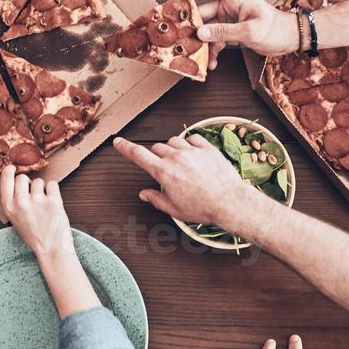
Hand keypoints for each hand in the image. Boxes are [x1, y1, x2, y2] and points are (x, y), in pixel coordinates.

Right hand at [1, 168, 73, 261]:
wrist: (52, 249)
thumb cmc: (34, 236)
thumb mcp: (15, 220)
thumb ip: (14, 201)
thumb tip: (18, 181)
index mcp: (9, 207)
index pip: (5, 178)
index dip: (10, 171)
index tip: (13, 168)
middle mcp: (21, 202)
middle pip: (22, 178)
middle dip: (28, 183)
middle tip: (33, 195)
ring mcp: (37, 201)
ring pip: (39, 181)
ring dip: (42, 189)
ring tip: (44, 205)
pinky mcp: (53, 201)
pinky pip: (52, 184)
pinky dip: (54, 191)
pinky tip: (52, 202)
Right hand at [113, 134, 258, 229]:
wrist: (230, 202)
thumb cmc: (203, 208)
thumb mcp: (174, 209)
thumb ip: (156, 199)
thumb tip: (144, 194)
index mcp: (163, 172)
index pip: (138, 155)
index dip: (125, 147)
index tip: (118, 142)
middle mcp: (176, 157)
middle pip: (157, 148)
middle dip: (156, 156)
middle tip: (165, 169)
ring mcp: (192, 151)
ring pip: (173, 141)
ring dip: (172, 149)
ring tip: (181, 163)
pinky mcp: (207, 148)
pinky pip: (192, 138)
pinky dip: (189, 144)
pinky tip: (193, 155)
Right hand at [177, 0, 296, 67]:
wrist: (290, 40)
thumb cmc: (276, 28)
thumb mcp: (250, 30)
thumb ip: (224, 32)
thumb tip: (201, 33)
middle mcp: (229, 7)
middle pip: (203, 11)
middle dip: (192, 23)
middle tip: (179, 34)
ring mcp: (229, 21)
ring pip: (208, 29)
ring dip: (202, 43)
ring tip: (195, 55)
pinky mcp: (232, 33)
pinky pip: (216, 41)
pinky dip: (213, 52)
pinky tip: (212, 64)